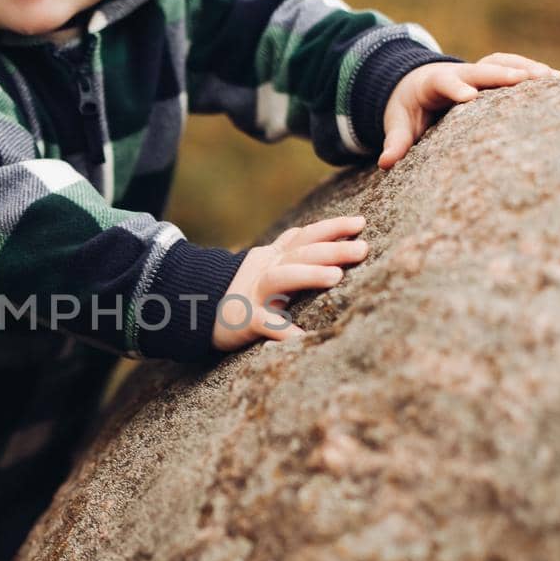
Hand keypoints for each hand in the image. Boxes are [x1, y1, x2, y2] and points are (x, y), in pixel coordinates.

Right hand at [211, 214, 368, 352]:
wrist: (197, 308)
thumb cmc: (244, 289)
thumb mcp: (266, 263)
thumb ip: (290, 249)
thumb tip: (323, 233)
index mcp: (274, 256)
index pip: (305, 236)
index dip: (332, 227)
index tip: (360, 223)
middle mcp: (266, 269)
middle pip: (300, 254)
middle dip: (332, 249)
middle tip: (362, 249)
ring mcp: (255, 294)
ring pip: (281, 278)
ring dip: (309, 275)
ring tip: (336, 276)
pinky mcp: (246, 319)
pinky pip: (267, 324)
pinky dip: (286, 331)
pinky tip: (305, 338)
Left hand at [378, 52, 559, 169]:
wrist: (414, 85)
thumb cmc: (408, 108)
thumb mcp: (397, 123)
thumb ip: (395, 141)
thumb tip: (385, 162)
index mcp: (432, 83)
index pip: (444, 82)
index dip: (456, 88)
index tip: (469, 97)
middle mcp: (457, 73)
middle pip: (478, 69)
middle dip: (498, 74)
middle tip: (521, 80)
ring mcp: (474, 71)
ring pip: (499, 63)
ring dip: (523, 68)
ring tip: (549, 78)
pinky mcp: (489, 74)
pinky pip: (510, 66)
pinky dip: (530, 69)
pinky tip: (553, 79)